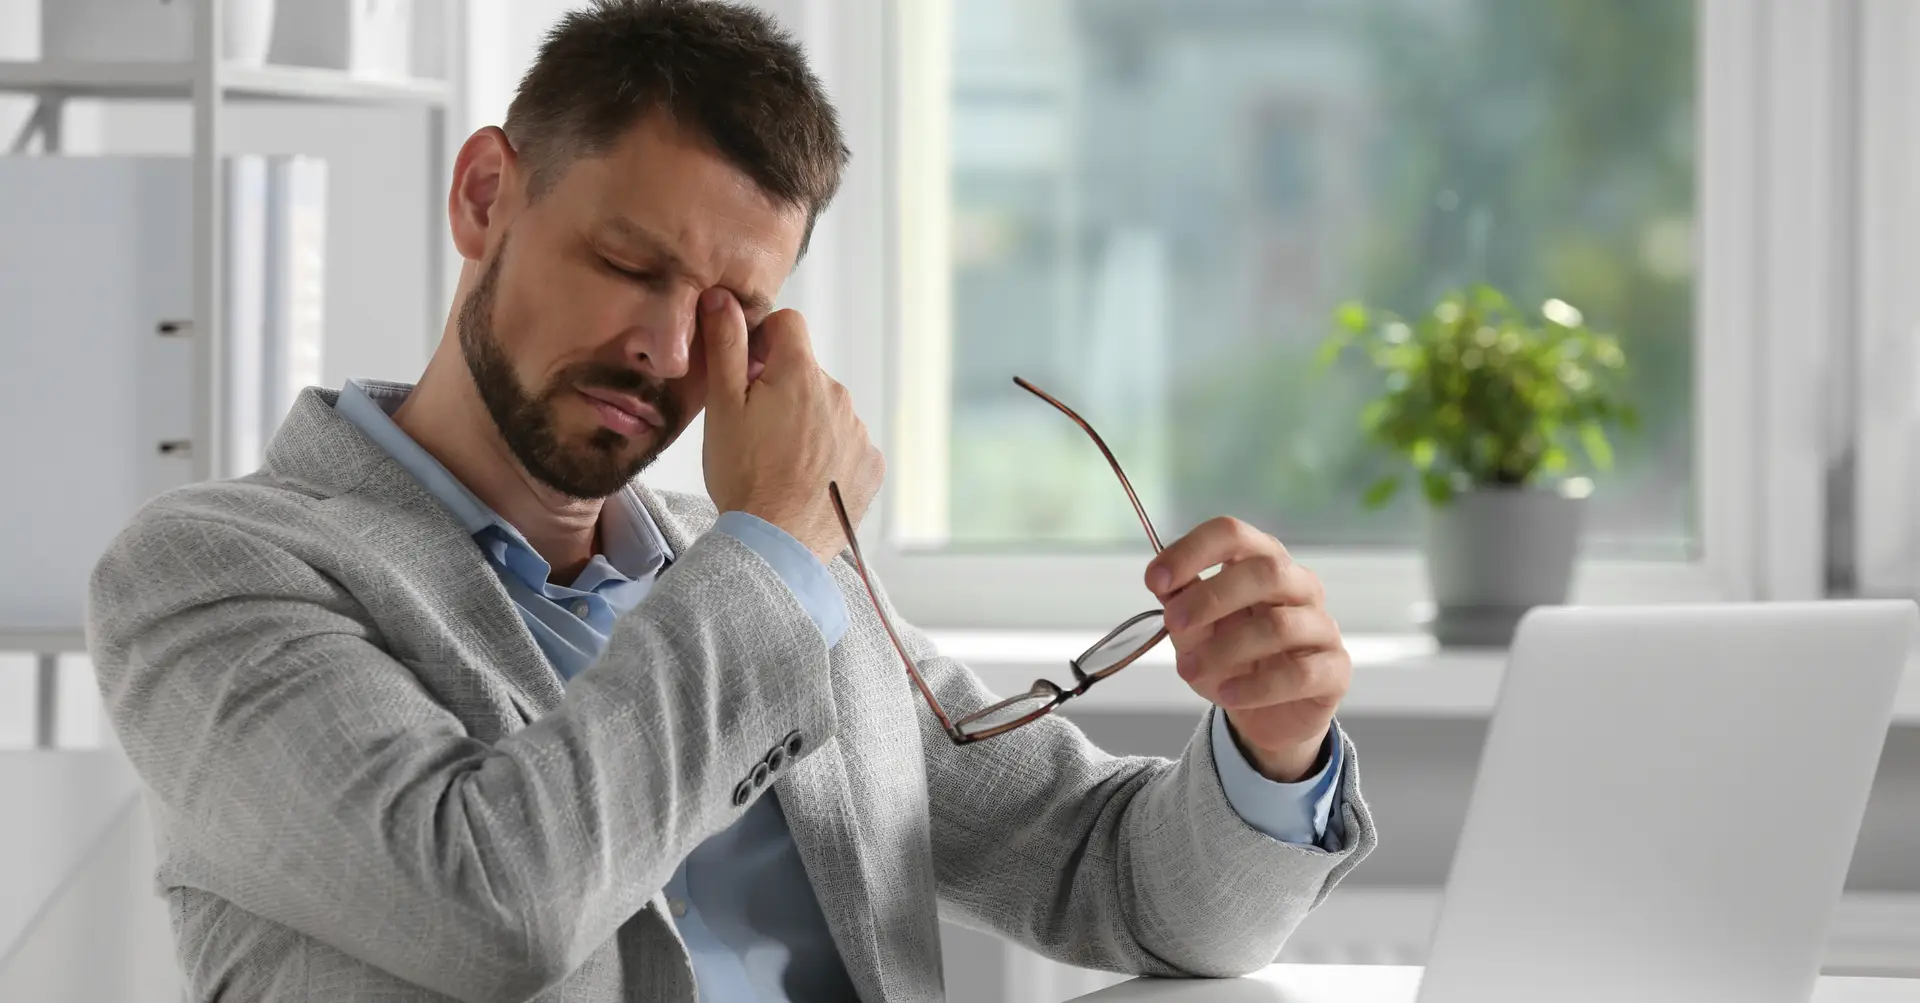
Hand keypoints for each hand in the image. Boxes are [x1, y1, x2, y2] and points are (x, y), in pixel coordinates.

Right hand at [699, 288, 884, 562]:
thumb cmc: (744, 477)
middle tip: (754, 431)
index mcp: (801, 373)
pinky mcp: (871, 465)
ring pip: (826, 411)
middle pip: (806, 373)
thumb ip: (727, 346)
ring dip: (805, 424)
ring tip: (777, 463)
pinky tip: (802, 481)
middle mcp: (839, 395)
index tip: (746, 373)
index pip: (789, 325)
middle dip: (782, 390)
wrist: (777, 544)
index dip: (762, 341)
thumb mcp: (723, 407)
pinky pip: (846, 446)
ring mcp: (859, 432)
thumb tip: (723, 297)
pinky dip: (827, 455)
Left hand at [1146, 517, 1348, 781]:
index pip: (1233, 534)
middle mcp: (1299, 586)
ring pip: (1280, 625)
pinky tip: (1228, 694)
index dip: (1192, 551)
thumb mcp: (1194, 632)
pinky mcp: (1334, 670)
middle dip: (1211, 596)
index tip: (1155, 579)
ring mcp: (1322, 626)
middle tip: (1175, 624)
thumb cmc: (1229, 660)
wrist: (1263, 716)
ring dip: (1226, 648)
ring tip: (1190, 671)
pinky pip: (1300, 673)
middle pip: (1266, 570)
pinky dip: (1256, 686)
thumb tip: (1164, 581)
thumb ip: (1181, 604)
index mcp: (1262, 562)